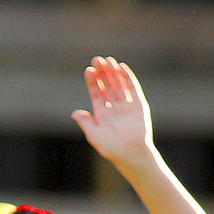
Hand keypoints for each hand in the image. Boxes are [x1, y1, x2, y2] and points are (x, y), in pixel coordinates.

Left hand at [71, 56, 154, 173]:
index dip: (93, 82)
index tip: (88, 70)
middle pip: (107, 86)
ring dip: (113, 73)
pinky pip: (132, 88)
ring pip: (119, 85)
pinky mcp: (138, 105)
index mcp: (102, 114)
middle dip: (102, 73)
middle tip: (97, 60)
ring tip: (107, 61)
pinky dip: (127, 78)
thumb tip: (75, 113)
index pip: (97, 94)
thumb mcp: (93, 135)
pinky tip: (121, 68)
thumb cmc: (110, 148)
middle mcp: (114, 108)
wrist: (130, 153)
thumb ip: (85, 122)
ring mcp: (126, 105)